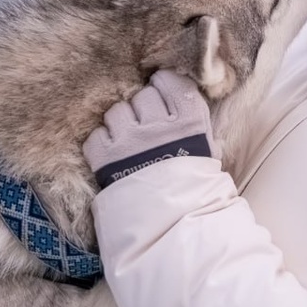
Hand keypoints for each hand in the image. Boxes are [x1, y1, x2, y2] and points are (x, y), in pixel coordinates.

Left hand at [83, 70, 216, 188]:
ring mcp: (129, 138)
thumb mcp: (209, 154)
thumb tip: (197, 114)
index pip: (170, 81)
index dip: (163, 86)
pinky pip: (97, 135)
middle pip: (142, 96)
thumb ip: (201, 129)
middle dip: (143, 109)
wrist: (172, 225)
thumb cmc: (194, 188)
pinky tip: (114, 157)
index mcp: (189, 119)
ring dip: (121, 124)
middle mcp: (159, 123)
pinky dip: (102, 144)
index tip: (162, 95)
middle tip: (148, 127)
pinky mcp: (105, 156)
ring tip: (129, 143)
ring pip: (117, 112)